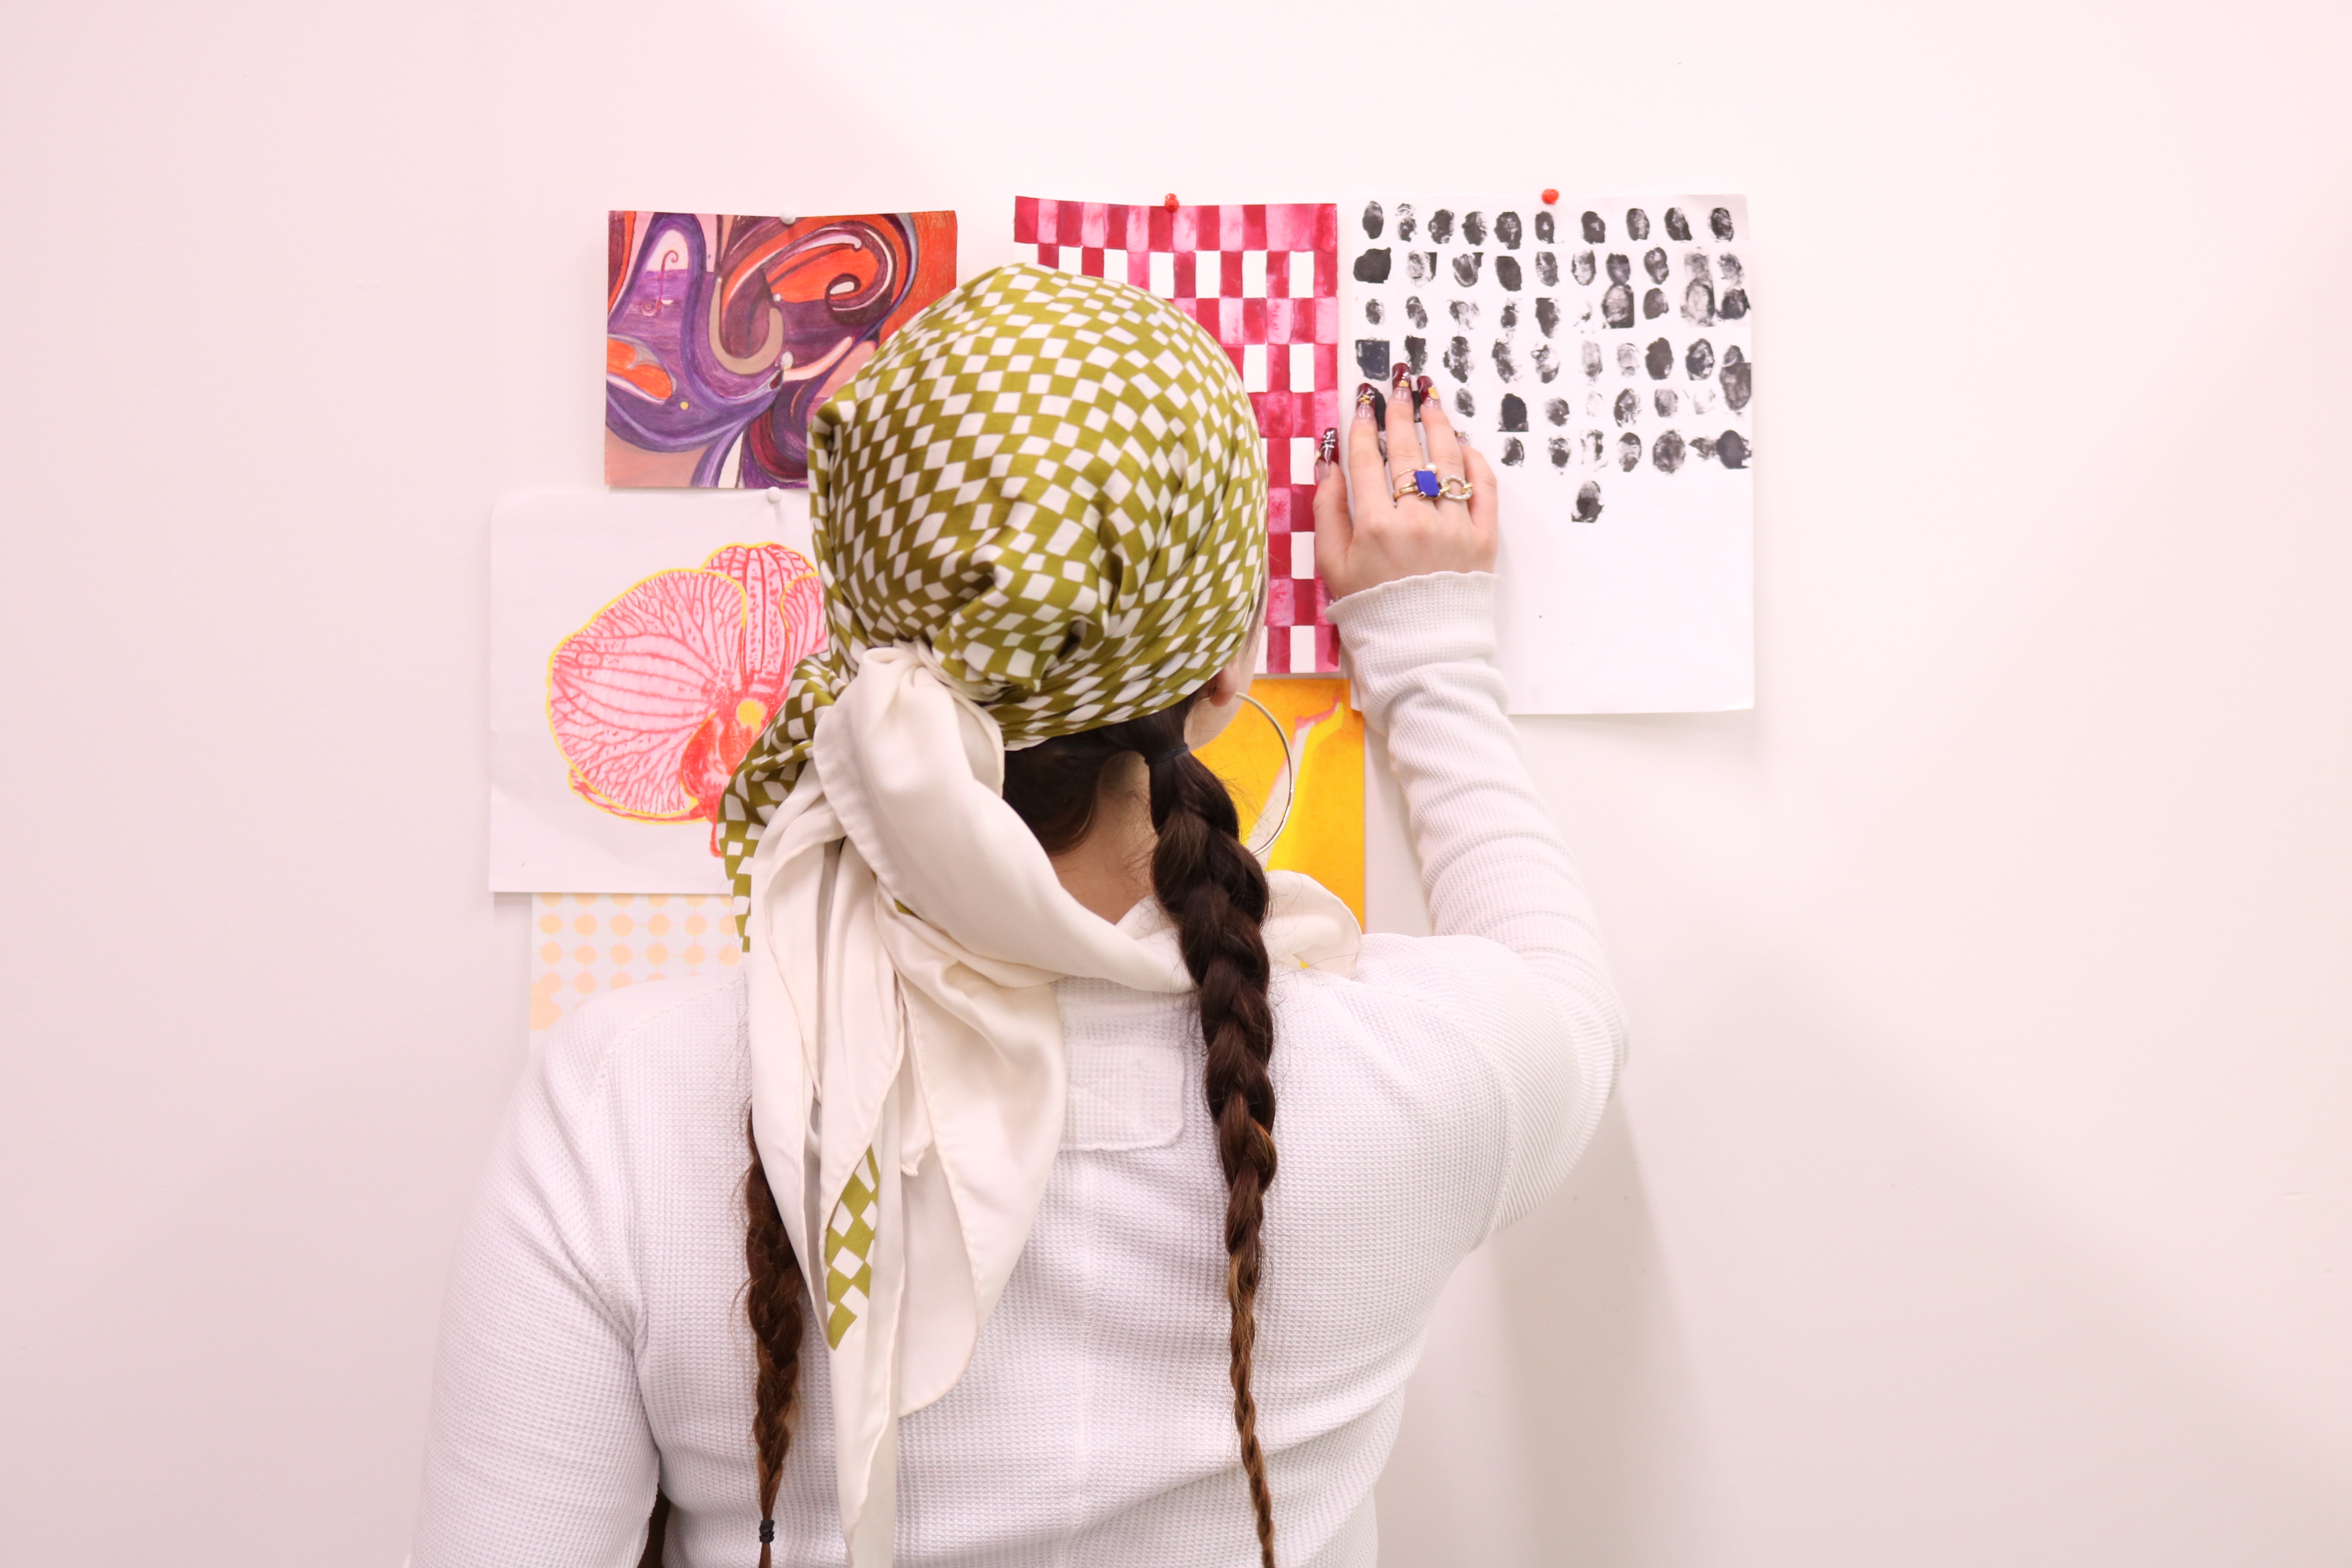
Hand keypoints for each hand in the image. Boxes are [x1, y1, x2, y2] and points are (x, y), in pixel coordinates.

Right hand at [1310, 364, 1498, 601]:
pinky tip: (1462, 443)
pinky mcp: (1484, 538)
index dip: (1365, 426)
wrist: (1421, 650)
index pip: (1368, 460)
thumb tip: (1328, 463)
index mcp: (1373, 526)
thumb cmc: (1371, 607)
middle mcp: (1415, 521)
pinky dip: (1474, 461)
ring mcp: (1453, 528)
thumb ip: (1327, 511)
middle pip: (1407, 452)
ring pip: (1447, 461)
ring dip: (1438, 424)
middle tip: (1398, 385)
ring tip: (1431, 398)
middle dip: (1401, 412)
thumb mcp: (1333, 564)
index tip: (1364, 402)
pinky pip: (1483, 488)